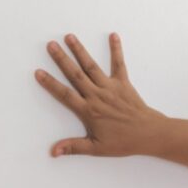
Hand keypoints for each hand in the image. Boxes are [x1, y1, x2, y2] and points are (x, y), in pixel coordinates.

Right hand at [35, 32, 168, 156]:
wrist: (149, 133)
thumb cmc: (124, 142)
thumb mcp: (97, 148)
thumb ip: (74, 147)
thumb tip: (53, 152)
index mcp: (89, 110)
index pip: (65, 95)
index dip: (51, 84)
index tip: (38, 72)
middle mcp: (97, 95)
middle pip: (75, 74)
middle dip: (62, 59)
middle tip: (50, 45)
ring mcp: (110, 87)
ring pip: (92, 66)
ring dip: (80, 51)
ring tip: (70, 36)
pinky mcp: (123, 83)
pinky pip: (119, 64)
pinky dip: (116, 49)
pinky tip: (113, 35)